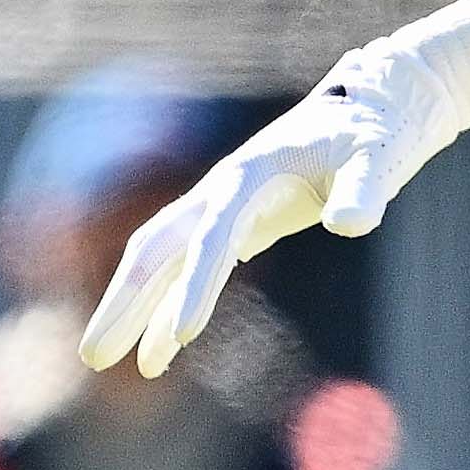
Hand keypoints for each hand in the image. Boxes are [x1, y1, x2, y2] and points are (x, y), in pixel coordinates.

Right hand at [80, 46, 446, 376]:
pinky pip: (190, 272)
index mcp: (250, 174)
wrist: (373, 108)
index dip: (197, 287)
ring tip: (103, 361)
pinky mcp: (240, 225)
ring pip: (163, 263)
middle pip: (158, 250)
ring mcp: (225, 208)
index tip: (186, 338)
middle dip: (124, 301)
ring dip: (133, 309)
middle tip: (92, 356)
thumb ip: (363, 190)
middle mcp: (223, 191)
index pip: (214, 239)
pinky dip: (171, 309)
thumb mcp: (377, 159)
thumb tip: (348, 224)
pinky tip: (158, 355)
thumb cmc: (374, 133)